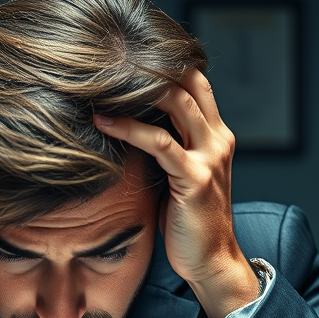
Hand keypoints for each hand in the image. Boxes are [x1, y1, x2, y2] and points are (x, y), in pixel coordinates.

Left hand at [93, 68, 258, 317]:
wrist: (211, 261)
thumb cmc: (188, 222)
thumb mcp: (179, 175)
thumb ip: (166, 148)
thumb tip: (126, 124)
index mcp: (215, 135)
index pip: (194, 82)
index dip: (163, 64)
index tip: (124, 56)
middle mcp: (218, 139)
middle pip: (188, 81)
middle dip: (149, 65)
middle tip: (108, 58)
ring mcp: (210, 157)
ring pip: (176, 103)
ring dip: (135, 89)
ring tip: (100, 82)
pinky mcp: (195, 178)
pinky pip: (160, 143)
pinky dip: (129, 128)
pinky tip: (103, 123)